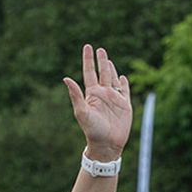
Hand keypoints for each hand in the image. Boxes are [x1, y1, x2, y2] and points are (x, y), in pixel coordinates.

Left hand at [63, 45, 131, 162]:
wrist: (106, 144)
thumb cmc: (92, 130)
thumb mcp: (82, 112)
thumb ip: (75, 95)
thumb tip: (66, 78)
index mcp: (92, 94)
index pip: (89, 72)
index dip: (88, 59)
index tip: (87, 46)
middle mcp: (103, 94)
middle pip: (102, 73)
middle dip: (101, 61)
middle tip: (99, 49)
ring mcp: (114, 99)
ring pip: (112, 79)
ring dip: (111, 69)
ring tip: (108, 59)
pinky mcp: (125, 105)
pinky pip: (125, 91)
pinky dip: (124, 83)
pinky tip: (121, 77)